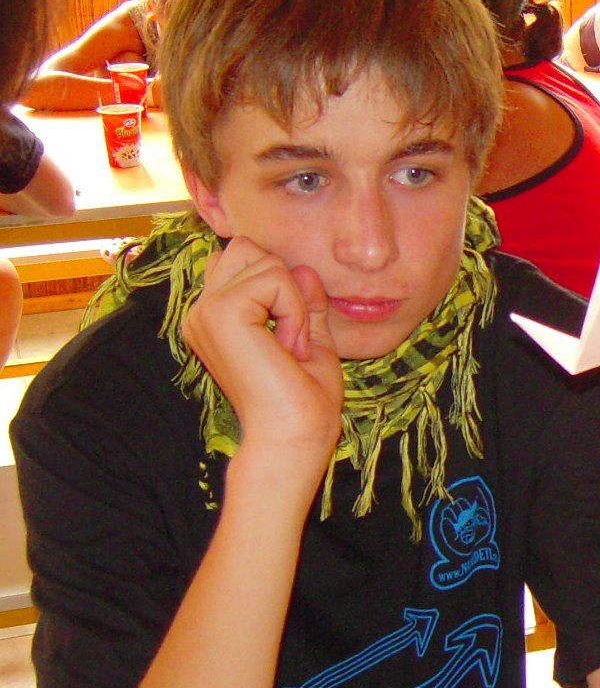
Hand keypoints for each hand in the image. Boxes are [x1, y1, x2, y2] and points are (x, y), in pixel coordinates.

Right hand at [183, 236, 343, 467]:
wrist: (292, 440)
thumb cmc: (302, 405)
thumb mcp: (310, 343)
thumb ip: (305, 304)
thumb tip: (303, 268)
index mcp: (215, 319)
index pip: (243, 260)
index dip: (280, 287)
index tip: (290, 343)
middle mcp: (201, 312)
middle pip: (246, 247)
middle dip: (282, 284)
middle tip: (292, 340)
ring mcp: (205, 311)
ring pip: (263, 258)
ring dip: (292, 301)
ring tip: (290, 348)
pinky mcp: (220, 312)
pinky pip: (274, 277)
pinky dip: (294, 309)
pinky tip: (288, 349)